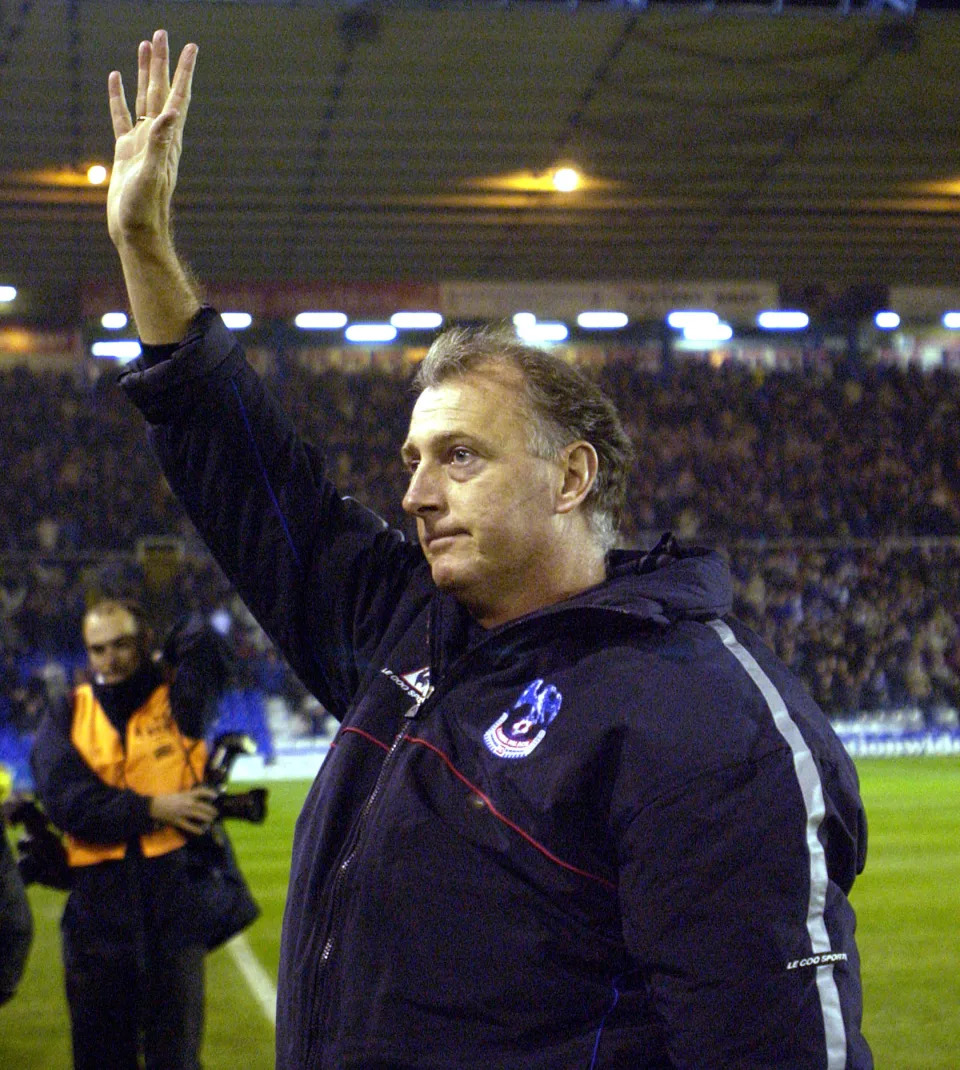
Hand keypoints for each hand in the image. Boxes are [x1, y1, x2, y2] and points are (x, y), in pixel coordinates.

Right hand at [106, 29, 197, 249]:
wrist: (136, 232)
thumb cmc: (144, 210)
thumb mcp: (151, 175)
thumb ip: (160, 144)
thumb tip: (170, 114)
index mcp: (167, 140)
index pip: (178, 98)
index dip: (184, 72)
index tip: (190, 47)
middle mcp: (158, 138)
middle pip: (161, 91)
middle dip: (162, 63)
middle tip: (161, 33)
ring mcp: (142, 143)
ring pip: (143, 98)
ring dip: (144, 73)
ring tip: (144, 46)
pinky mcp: (127, 151)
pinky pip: (122, 116)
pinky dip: (119, 96)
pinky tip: (116, 79)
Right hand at [149, 786, 217, 835]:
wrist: (154, 806)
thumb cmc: (166, 799)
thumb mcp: (178, 794)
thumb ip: (187, 796)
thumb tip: (197, 798)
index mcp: (186, 795)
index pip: (201, 792)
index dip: (209, 793)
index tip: (216, 796)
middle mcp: (186, 803)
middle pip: (202, 806)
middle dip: (210, 810)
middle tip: (216, 812)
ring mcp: (183, 812)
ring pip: (198, 815)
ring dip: (206, 817)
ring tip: (211, 819)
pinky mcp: (178, 821)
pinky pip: (189, 826)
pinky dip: (196, 829)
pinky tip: (202, 831)